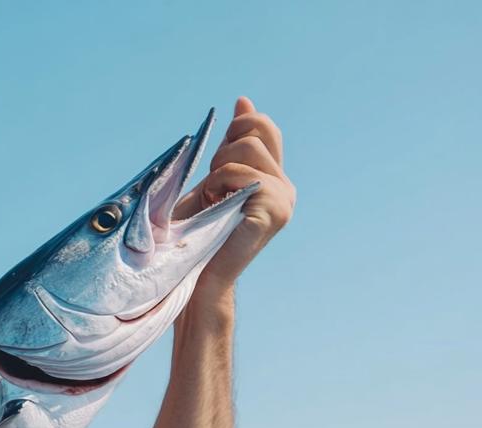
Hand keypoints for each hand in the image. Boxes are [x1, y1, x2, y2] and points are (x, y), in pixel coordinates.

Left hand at [173, 97, 294, 288]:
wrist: (196, 274)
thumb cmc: (196, 231)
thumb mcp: (212, 178)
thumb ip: (231, 144)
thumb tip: (244, 99)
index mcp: (274, 178)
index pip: (263, 127)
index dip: (238, 126)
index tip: (216, 156)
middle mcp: (285, 187)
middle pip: (255, 130)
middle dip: (223, 150)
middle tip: (211, 186)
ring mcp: (284, 199)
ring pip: (246, 150)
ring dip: (217, 172)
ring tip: (212, 202)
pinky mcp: (274, 210)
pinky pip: (242, 175)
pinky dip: (219, 187)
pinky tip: (215, 210)